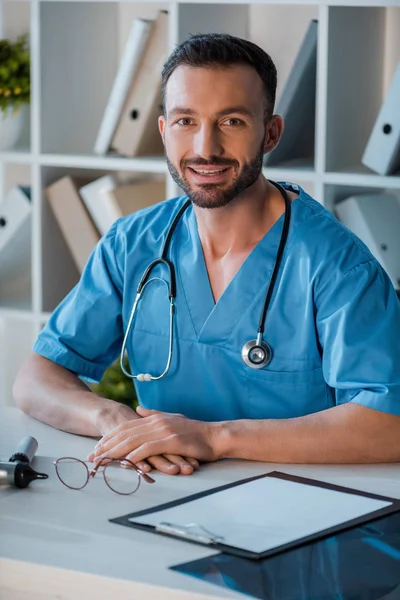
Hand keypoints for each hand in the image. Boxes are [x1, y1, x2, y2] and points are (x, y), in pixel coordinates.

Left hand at [89, 406, 221, 469]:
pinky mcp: (171, 441)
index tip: (97, 447)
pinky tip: (125, 462)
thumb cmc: (195, 432)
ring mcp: (163, 431)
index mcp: (154, 418)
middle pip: (125, 433)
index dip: (109, 437)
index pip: (125, 427)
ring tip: (102, 460)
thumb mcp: (172, 419)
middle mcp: (156, 422)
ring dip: (115, 451)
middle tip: (92, 456)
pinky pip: (148, 449)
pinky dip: (135, 455)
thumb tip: (138, 409)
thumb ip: (154, 414)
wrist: (215, 436)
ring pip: (133, 441)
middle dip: (106, 445)